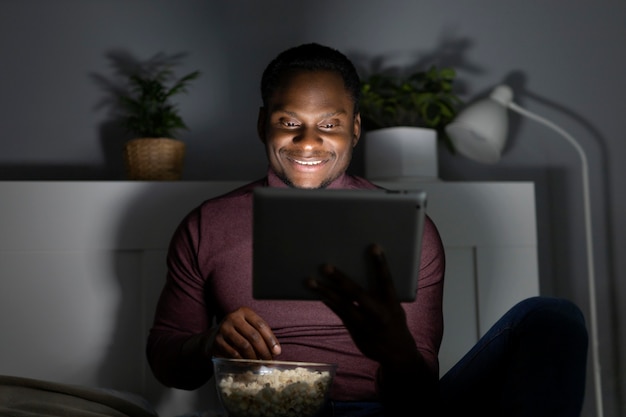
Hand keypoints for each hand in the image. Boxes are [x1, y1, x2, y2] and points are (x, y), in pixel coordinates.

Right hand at [208, 306, 280, 359]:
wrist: (214, 337)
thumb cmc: (237, 333)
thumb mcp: (249, 328)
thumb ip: (262, 335)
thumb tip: (276, 351)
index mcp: (244, 312)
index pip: (261, 325)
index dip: (271, 339)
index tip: (277, 352)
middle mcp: (233, 317)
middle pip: (253, 336)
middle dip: (264, 351)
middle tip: (269, 362)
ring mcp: (224, 328)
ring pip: (244, 345)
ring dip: (254, 357)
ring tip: (258, 364)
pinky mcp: (217, 340)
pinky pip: (233, 353)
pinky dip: (242, 361)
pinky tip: (246, 364)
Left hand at [305, 244, 417, 367]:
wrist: (397, 353)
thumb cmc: (395, 322)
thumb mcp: (395, 307)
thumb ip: (382, 293)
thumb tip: (361, 272)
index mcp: (392, 303)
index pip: (386, 280)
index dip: (380, 264)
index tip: (373, 247)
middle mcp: (378, 313)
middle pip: (357, 293)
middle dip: (340, 279)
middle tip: (326, 266)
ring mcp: (365, 323)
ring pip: (342, 304)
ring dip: (325, 291)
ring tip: (310, 281)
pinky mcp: (355, 331)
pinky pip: (339, 313)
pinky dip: (329, 302)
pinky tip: (318, 293)